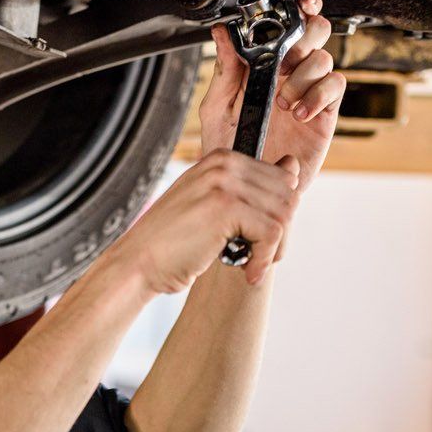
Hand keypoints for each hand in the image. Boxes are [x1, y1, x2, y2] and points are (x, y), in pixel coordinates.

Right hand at [109, 148, 299, 291]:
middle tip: (259, 256)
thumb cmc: (173, 242)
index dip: (277, 215)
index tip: (257, 238)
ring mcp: (224, 183)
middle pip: (287, 195)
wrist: (138, 263)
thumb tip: (294, 167)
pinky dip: (264, 259)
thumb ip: (250, 189)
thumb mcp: (212, 206)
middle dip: (281, 232)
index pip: (281, 178)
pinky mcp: (226, 208)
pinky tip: (247, 272)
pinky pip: (272, 233)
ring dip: (274, 248)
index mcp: (221, 159)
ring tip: (252, 265)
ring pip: (283, 215)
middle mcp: (224, 164)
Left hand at [199, 0, 343, 194]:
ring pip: (324, 58)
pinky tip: (299, 111)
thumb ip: (224, 69)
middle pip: (315, 33)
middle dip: (304, 38)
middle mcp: (289, 75)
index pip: (286, 28)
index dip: (297, 10)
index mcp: (264, 66)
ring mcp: (309, 92)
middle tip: (285, 61)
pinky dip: (319, 94)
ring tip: (283, 101)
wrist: (245, 186)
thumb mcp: (217, 107)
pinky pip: (335, 87)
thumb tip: (221, 32)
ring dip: (304, 75)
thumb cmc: (230, 149)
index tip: (298, 5)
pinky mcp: (324, 114)